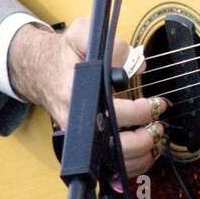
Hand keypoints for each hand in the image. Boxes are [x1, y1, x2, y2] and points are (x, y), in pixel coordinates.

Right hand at [7, 16, 168, 176]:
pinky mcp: (83, 143)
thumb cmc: (65, 53)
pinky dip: (131, 163)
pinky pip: (108, 165)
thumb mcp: (82, 33)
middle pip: (113, 147)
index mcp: (75, 93)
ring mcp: (79, 136)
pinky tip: (146, 150)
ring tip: (155, 136)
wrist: (41, 70)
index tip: (154, 103)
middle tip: (158, 125)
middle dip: (143, 139)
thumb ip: (111, 44)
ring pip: (111, 163)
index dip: (137, 112)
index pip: (111, 113)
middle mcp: (76, 121)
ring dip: (141, 155)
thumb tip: (133, 65)